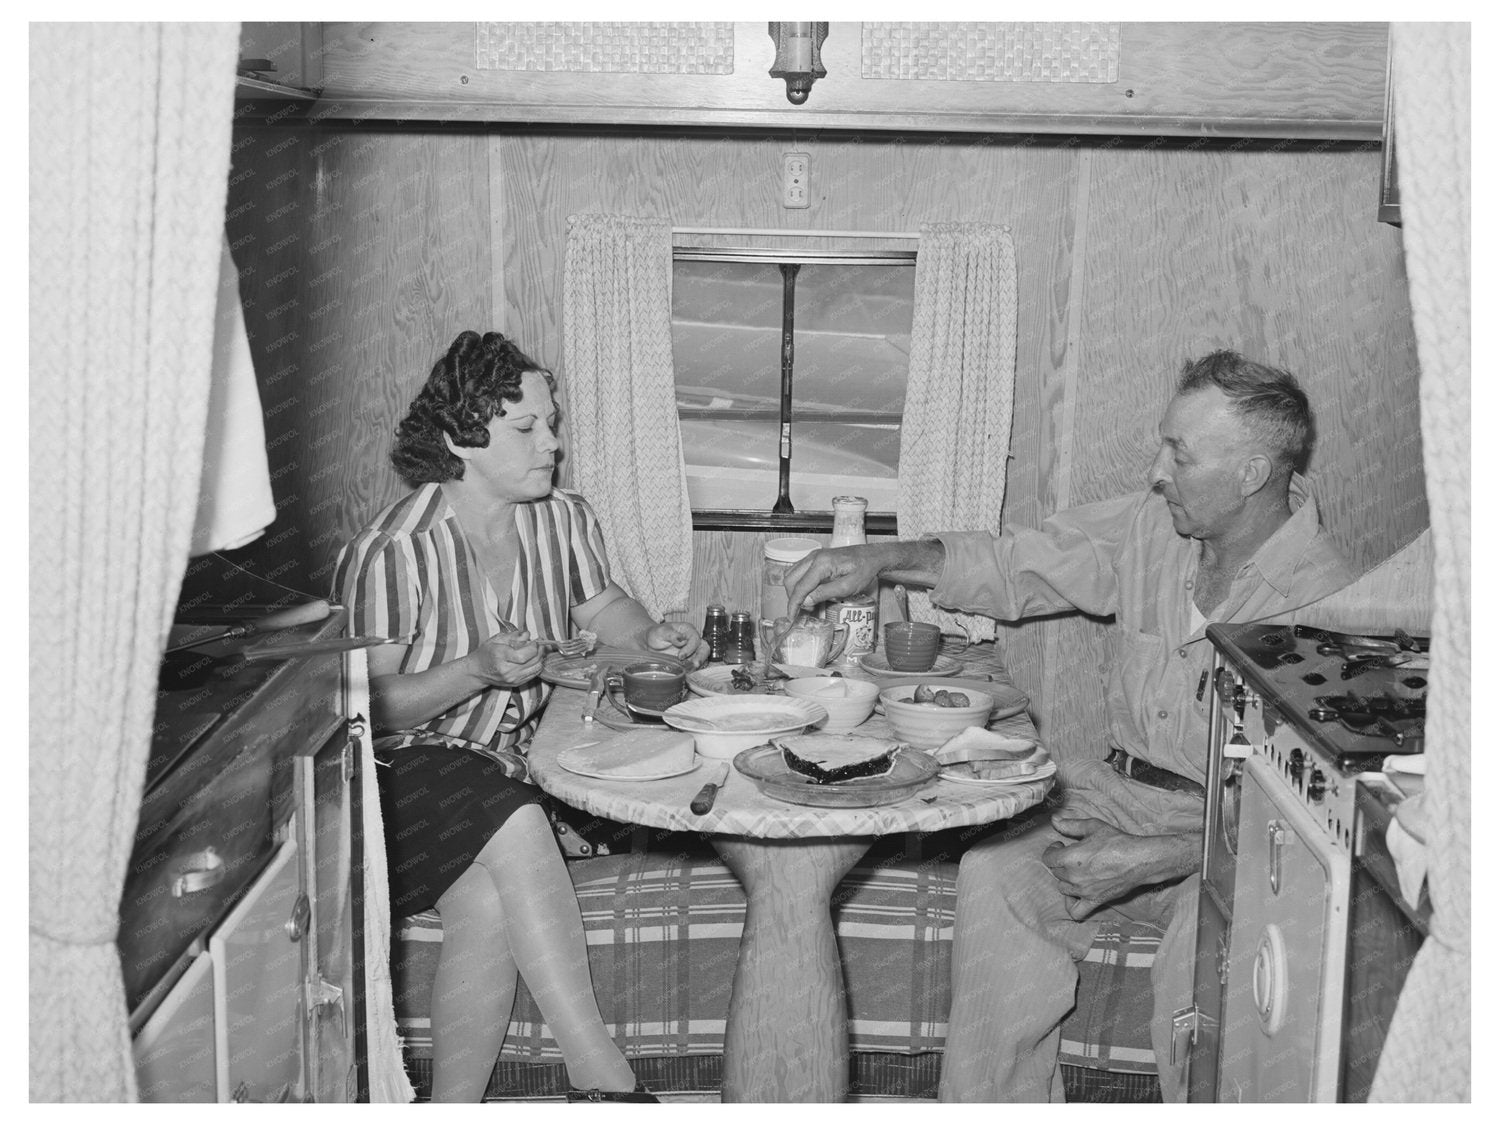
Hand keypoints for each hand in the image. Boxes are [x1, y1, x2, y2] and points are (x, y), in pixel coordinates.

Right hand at [466, 629, 542, 688]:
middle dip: (540, 650)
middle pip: (532, 661)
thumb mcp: (496, 639)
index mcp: (501, 656)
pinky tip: (533, 659)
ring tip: (538, 651)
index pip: (524, 655)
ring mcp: (512, 679)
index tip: (535, 641)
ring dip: (540, 658)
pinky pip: (533, 675)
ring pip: (536, 668)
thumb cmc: (486, 653)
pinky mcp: (516, 684)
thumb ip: (513, 636)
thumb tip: (527, 635)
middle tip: (540, 643)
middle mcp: (507, 670)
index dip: (534, 647)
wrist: (477, 671)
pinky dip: (537, 666)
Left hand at [644, 621, 709, 668]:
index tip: (680, 656)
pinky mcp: (689, 661)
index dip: (690, 648)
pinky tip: (686, 673)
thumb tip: (681, 640)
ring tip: (690, 671)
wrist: (651, 643)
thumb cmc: (657, 634)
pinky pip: (694, 666)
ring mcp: (692, 652)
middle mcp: (693, 641)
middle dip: (701, 657)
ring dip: (697, 665)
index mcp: (688, 630)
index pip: (695, 639)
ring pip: (702, 658)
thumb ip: (671, 634)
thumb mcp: (661, 632)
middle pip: (704, 648)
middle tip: (694, 665)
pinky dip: (692, 670)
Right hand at [783, 546, 886, 614]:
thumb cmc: (864, 570)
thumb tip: (806, 601)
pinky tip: (809, 593)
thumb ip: (825, 593)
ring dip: (795, 590)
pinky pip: (799, 571)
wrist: (871, 556)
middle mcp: (813, 557)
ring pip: (792, 574)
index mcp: (821, 564)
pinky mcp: (815, 558)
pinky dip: (799, 583)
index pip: (799, 587)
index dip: (793, 604)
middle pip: (790, 579)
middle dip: (793, 597)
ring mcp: (813, 556)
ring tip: (807, 603)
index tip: (791, 617)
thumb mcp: (847, 587)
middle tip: (801, 611)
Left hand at [1041, 815, 1181, 919]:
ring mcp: (1084, 891)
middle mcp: (1074, 876)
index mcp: (1070, 857)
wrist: (1139, 860)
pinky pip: (1075, 912)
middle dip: (1061, 863)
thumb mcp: (1093, 827)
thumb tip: (1054, 820)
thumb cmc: (1117, 841)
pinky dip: (1071, 905)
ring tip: (1076, 871)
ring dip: (1066, 880)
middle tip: (1072, 856)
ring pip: (1062, 888)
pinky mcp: (1095, 901)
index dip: (1052, 850)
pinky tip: (1074, 895)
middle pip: (1056, 872)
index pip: (1048, 858)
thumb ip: (1070, 824)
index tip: (1061, 845)